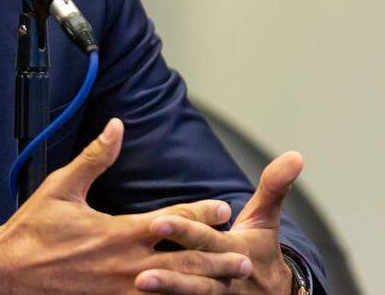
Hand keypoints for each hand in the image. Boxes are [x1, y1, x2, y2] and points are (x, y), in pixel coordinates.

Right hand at [0, 118, 253, 294]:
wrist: (7, 272)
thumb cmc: (33, 229)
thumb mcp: (61, 187)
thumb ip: (95, 158)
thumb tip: (116, 127)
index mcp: (118, 231)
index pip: (172, 220)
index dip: (201, 213)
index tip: (222, 209)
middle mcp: (127, 264)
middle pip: (186, 261)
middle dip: (217, 258)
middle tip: (243, 257)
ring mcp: (122, 290)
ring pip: (176, 290)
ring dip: (205, 286)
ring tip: (229, 286)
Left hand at [139, 152, 304, 293]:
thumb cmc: (261, 251)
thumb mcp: (266, 220)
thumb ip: (274, 187)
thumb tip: (295, 155)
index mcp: (233, 250)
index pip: (205, 239)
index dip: (183, 230)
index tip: (158, 221)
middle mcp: (223, 277)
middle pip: (194, 270)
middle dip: (170, 269)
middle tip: (141, 267)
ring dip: (166, 289)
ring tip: (140, 283)